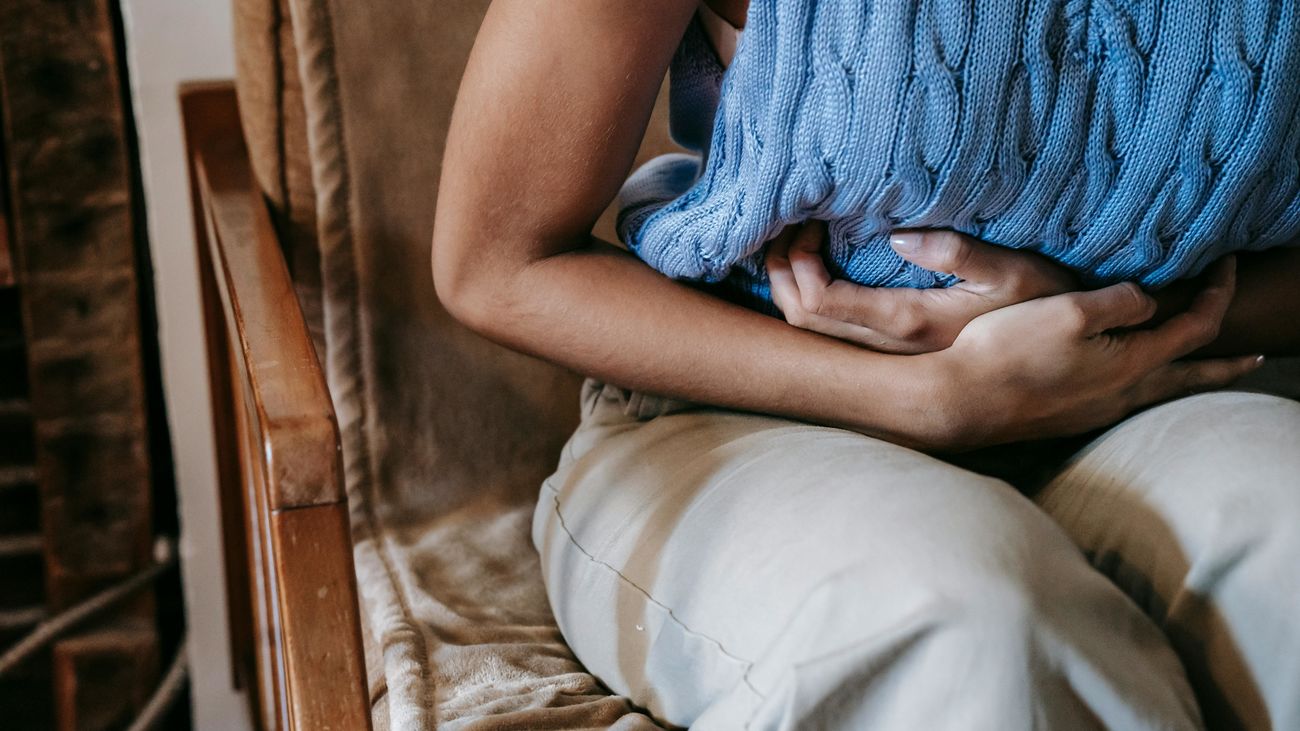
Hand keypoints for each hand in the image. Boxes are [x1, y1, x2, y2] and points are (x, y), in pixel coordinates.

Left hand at [766, 223, 1077, 353]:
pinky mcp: (894, 350)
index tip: (808, 221)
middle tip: (788, 224)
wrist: (1063, 356)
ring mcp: (888, 353)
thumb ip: (960, 253)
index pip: (820, 303)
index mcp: (908, 323)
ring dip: (789, 285)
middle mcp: (889, 347)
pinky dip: (808, 296)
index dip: (797, 264)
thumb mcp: (1015, 271)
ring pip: (810, 330)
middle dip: (781, 271)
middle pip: (801, 319)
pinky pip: (830, 329)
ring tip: (795, 240)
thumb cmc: (1045, 304)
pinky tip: (816, 266)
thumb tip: (898, 238)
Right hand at [929, 257, 1263, 448]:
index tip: (1226, 265)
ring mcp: (1095, 411)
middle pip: (1191, 377)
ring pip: (1159, 392)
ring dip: (1187, 377)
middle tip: (1256, 358)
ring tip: (1198, 371)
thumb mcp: (1069, 309)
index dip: (1218, 293)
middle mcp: (1122, 394)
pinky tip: (1129, 382)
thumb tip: (1147, 301)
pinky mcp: (1068, 418)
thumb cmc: (1009, 352)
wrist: (960, 401)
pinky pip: (1126, 399)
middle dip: (1225, 365)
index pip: (1196, 326)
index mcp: (1131, 363)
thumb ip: (1119, 300)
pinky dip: (1148, 385)